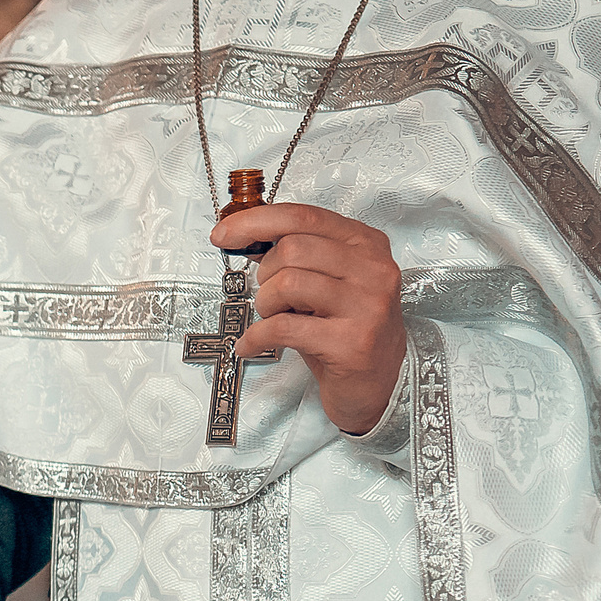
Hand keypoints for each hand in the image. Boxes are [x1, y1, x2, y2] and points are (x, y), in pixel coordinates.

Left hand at [209, 202, 405, 433]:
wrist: (376, 384)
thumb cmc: (344, 330)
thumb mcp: (324, 282)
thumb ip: (293, 255)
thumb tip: (245, 234)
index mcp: (366, 244)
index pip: (303, 216)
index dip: (256, 221)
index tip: (224, 234)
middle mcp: (374, 270)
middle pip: (293, 247)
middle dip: (266, 274)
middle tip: (271, 297)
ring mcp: (367, 306)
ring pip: (288, 282)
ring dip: (266, 303)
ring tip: (273, 318)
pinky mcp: (352, 343)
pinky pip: (284, 327)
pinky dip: (256, 336)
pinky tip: (251, 344)